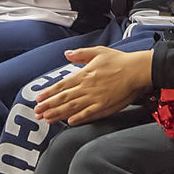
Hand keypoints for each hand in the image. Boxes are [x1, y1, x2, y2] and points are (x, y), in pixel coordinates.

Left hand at [34, 46, 154, 123]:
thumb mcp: (98, 51)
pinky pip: (89, 113)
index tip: (38, 99)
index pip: (62, 85)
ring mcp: (95, 97)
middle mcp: (87, 87)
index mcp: (84, 74)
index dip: (49, 93)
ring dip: (58, 113)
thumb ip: (81, 54)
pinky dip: (79, 118)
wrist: (136, 70)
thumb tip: (67, 54)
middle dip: (49, 106)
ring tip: (47, 119)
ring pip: (73, 107)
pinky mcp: (105, 105)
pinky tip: (69, 122)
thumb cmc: (120, 60)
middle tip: (37, 113)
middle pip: (64, 98)